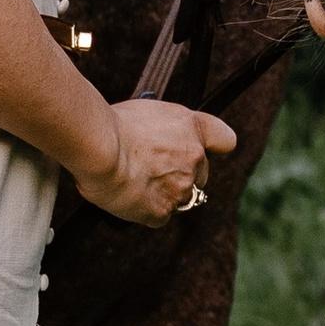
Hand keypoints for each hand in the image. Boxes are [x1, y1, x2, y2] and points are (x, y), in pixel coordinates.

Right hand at [72, 95, 236, 226]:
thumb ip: (164, 127)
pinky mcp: (163, 212)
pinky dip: (144, 210)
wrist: (100, 147)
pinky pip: (158, 215)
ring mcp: (182, 188)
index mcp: (192, 128)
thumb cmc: (114, 124)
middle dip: (181, 174)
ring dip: (162, 193)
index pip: (224, 139)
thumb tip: (156, 138)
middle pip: (200, 174)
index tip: (202, 148)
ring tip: (133, 180)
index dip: (214, 146)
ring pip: (180, 198)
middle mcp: (195, 158)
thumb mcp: (147, 111)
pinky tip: (127, 196)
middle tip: (152, 168)